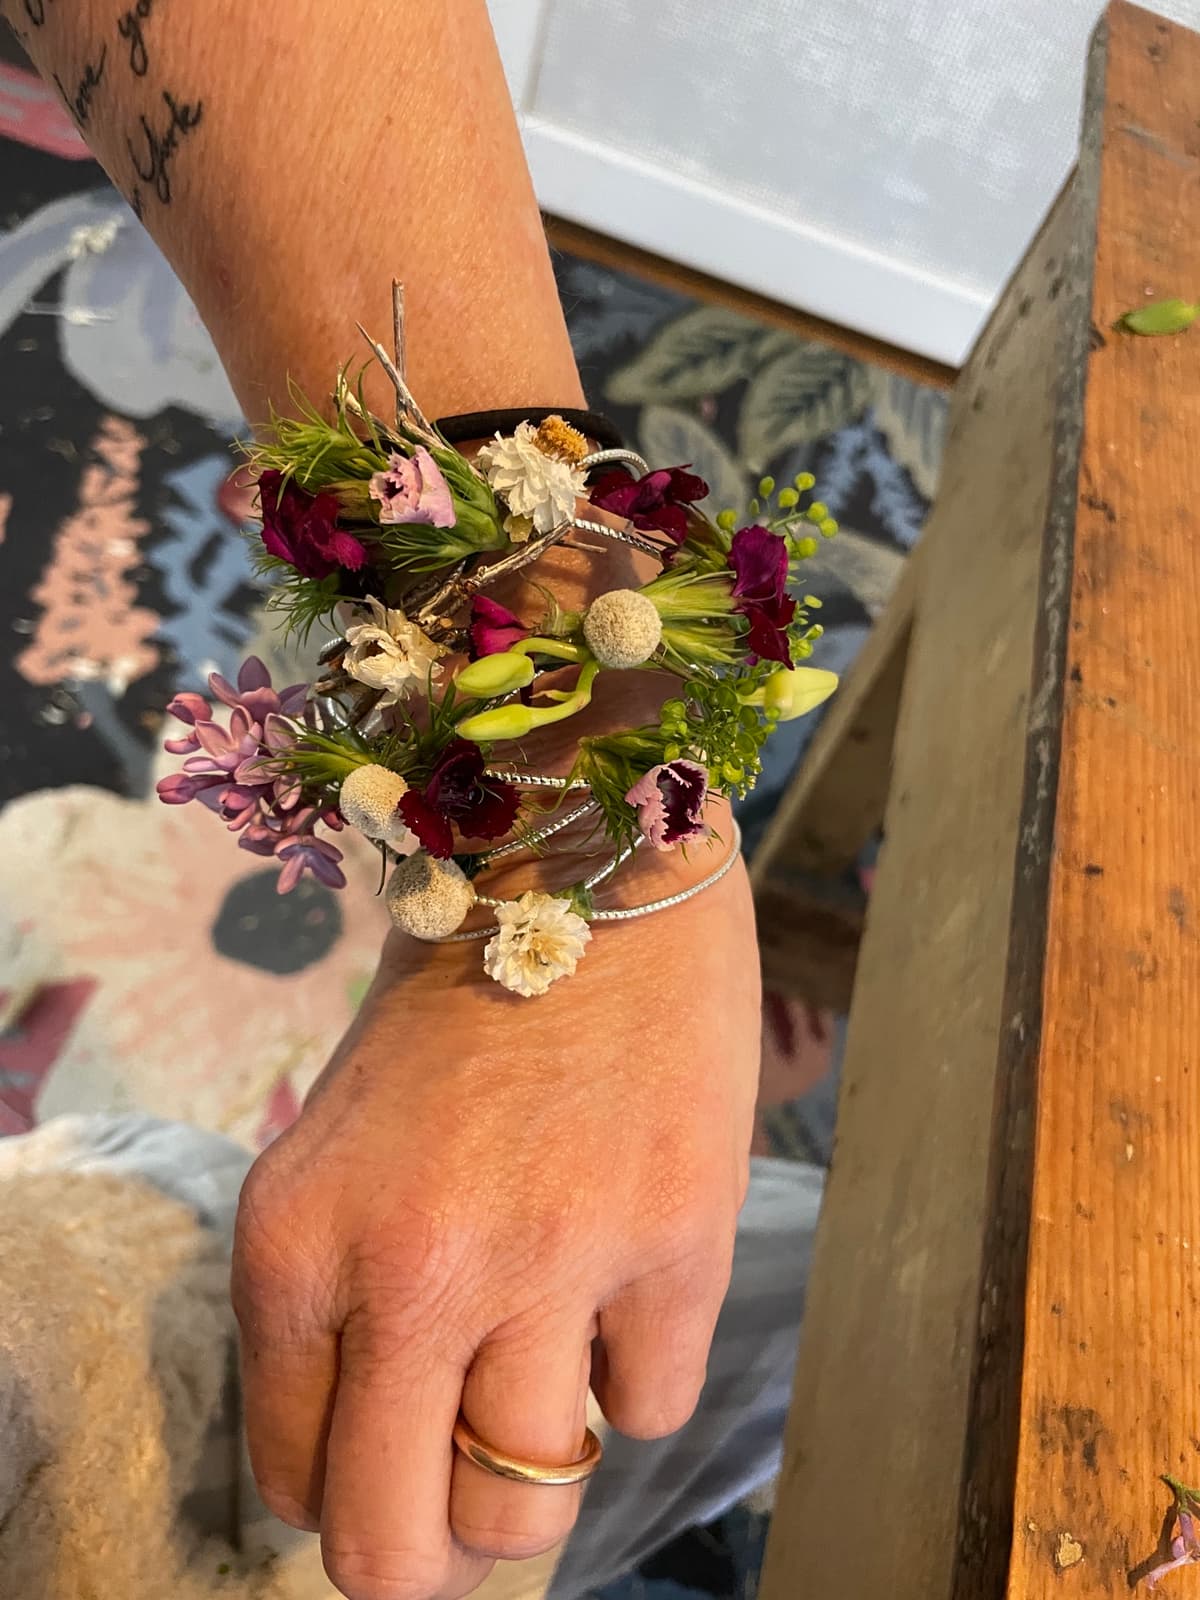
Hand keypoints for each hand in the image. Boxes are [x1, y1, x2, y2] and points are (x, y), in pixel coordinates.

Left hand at [231, 841, 758, 1599]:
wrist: (588, 865)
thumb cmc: (454, 1002)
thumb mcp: (338, 1143)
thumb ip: (333, 1295)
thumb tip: (381, 1447)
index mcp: (295, 1237)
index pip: (293, 1478)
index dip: (343, 1488)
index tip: (385, 1457)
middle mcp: (411, 1267)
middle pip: (394, 1548)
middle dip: (422, 1556)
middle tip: (453, 1514)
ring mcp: (553, 1260)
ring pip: (527, 1509)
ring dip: (532, 1478)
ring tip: (544, 1386)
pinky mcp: (676, 1241)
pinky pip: (648, 1409)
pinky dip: (632, 1372)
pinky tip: (623, 1280)